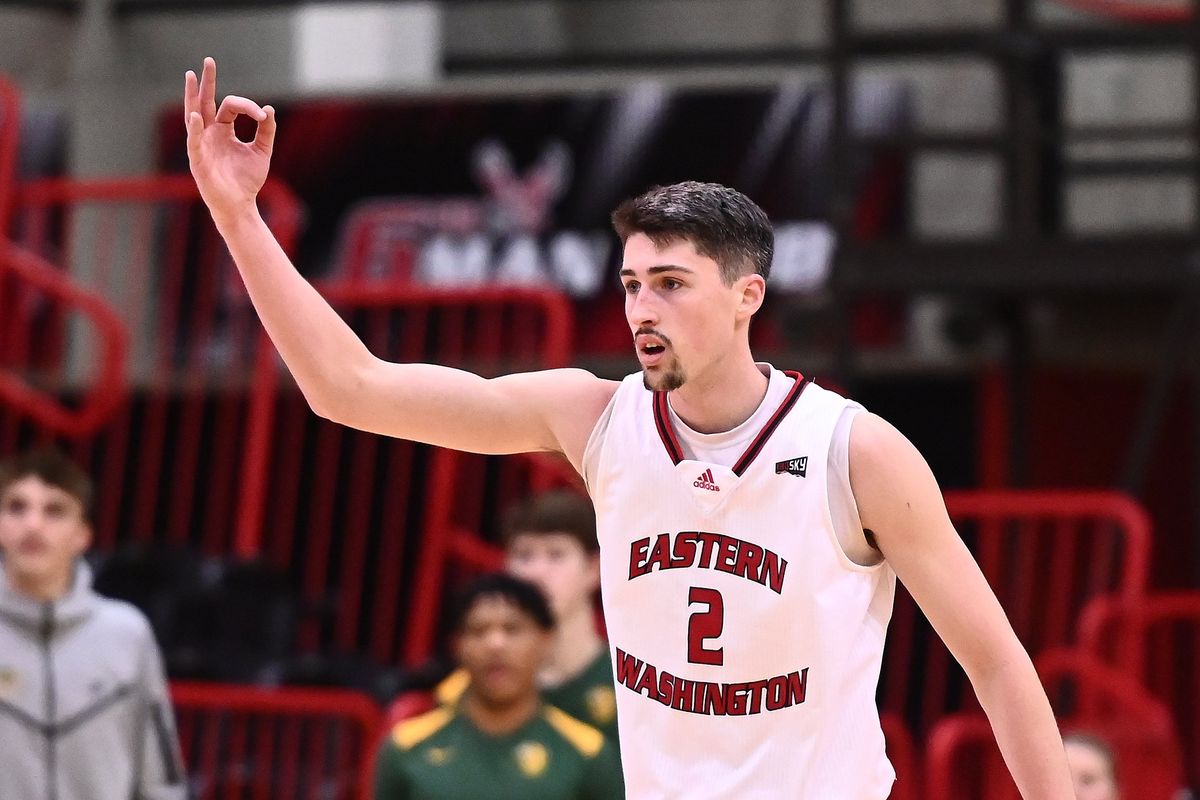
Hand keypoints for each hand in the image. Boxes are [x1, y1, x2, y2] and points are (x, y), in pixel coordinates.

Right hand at [184, 57, 275, 224]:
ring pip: (194, 116)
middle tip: (208, 61)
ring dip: (193, 97)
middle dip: (207, 83)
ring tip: (191, 77)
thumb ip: (266, 131)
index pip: (231, 107)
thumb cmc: (247, 180)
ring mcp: (202, 146)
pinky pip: (194, 143)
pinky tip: (195, 115)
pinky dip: (195, 129)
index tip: (262, 116)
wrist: (240, 206)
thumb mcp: (262, 152)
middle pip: (205, 103)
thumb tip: (268, 108)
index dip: (247, 107)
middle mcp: (210, 134)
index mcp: (223, 131)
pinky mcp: (199, 161)